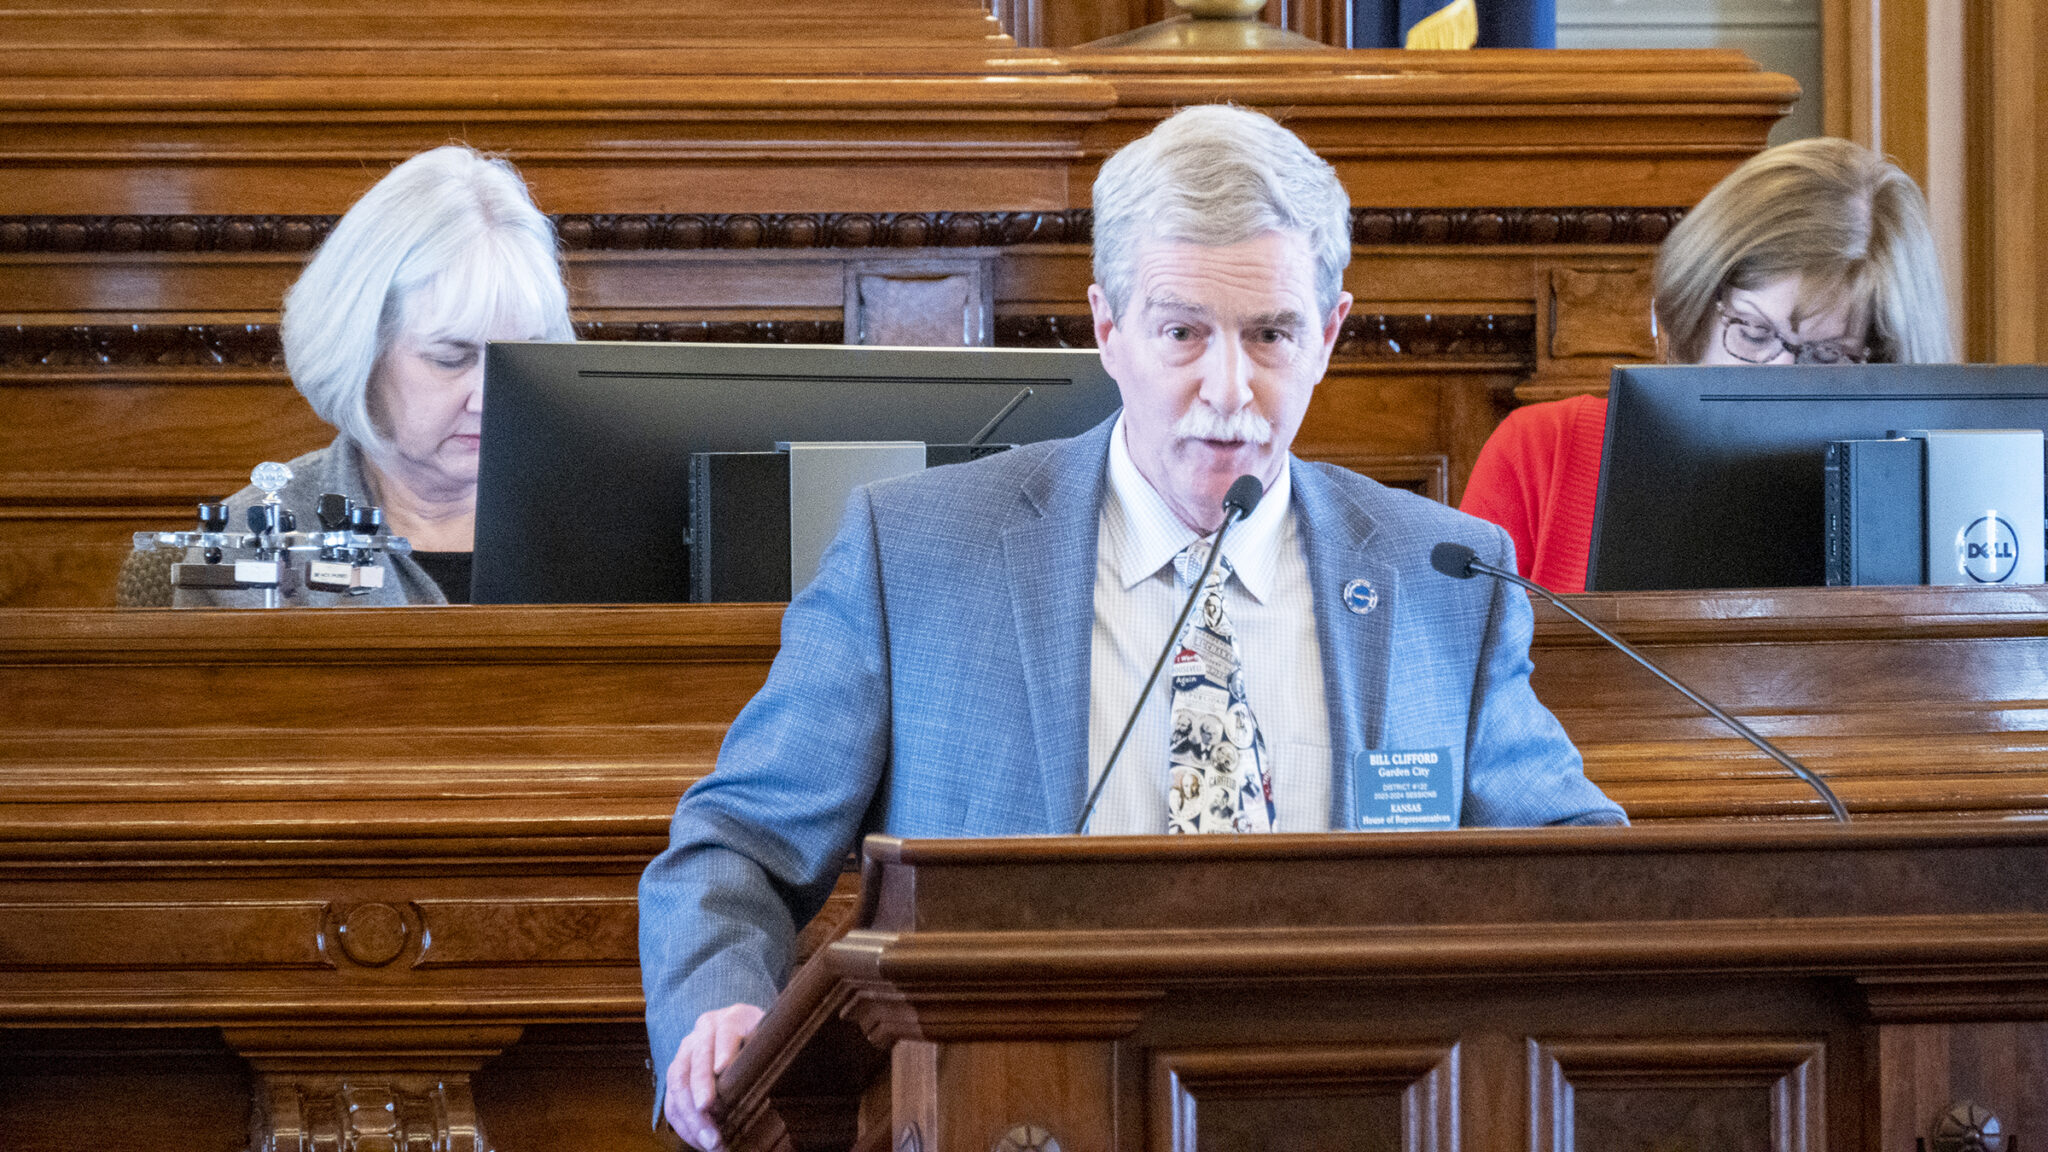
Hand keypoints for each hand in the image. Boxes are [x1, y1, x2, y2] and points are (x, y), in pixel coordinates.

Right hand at [663, 1002, 765, 1149]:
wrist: (741, 1032)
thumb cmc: (762, 1043)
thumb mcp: (771, 1040)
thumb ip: (772, 1052)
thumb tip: (782, 1074)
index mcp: (731, 1018)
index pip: (726, 1031)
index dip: (724, 1049)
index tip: (722, 1068)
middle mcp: (703, 1031)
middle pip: (696, 1060)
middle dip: (701, 1093)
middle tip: (713, 1123)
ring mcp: (686, 1051)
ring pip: (677, 1082)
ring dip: (691, 1117)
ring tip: (710, 1142)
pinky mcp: (676, 1072)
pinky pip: (671, 1099)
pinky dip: (683, 1124)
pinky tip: (698, 1141)